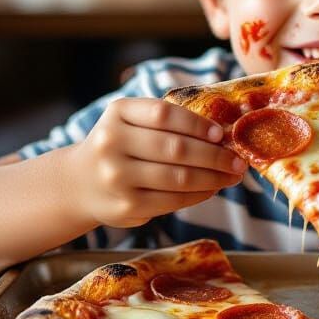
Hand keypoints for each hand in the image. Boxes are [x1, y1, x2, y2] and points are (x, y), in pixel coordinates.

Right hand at [68, 98, 245, 227]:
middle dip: (215, 155)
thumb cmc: (120, 146)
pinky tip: (212, 188)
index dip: (198, 124)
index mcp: (118, 113)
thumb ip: (166, 122)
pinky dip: (199, 194)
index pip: (164, 114)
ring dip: (213, 177)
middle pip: (176, 148)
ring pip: (179, 177)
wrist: (79, 183)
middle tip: (239, 160)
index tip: (222, 134)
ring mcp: (117, 176)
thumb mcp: (131, 121)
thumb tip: (222, 134)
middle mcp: (112, 142)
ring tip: (232, 176)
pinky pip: (173, 200)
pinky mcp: (126, 206)